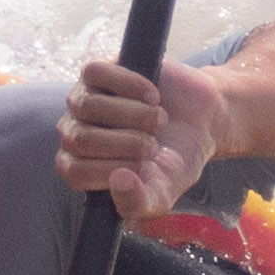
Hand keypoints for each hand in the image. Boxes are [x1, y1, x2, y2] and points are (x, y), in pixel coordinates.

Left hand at [56, 57, 221, 219]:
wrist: (201, 121)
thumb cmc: (175, 161)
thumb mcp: (162, 193)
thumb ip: (138, 202)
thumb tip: (117, 182)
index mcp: (79, 167)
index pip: (75, 172)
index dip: (111, 170)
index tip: (145, 168)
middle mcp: (73, 133)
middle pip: (80, 138)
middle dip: (126, 144)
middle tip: (154, 146)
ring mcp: (82, 99)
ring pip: (87, 105)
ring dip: (131, 114)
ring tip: (158, 120)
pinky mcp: (99, 72)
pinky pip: (97, 73)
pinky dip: (129, 85)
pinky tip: (152, 96)